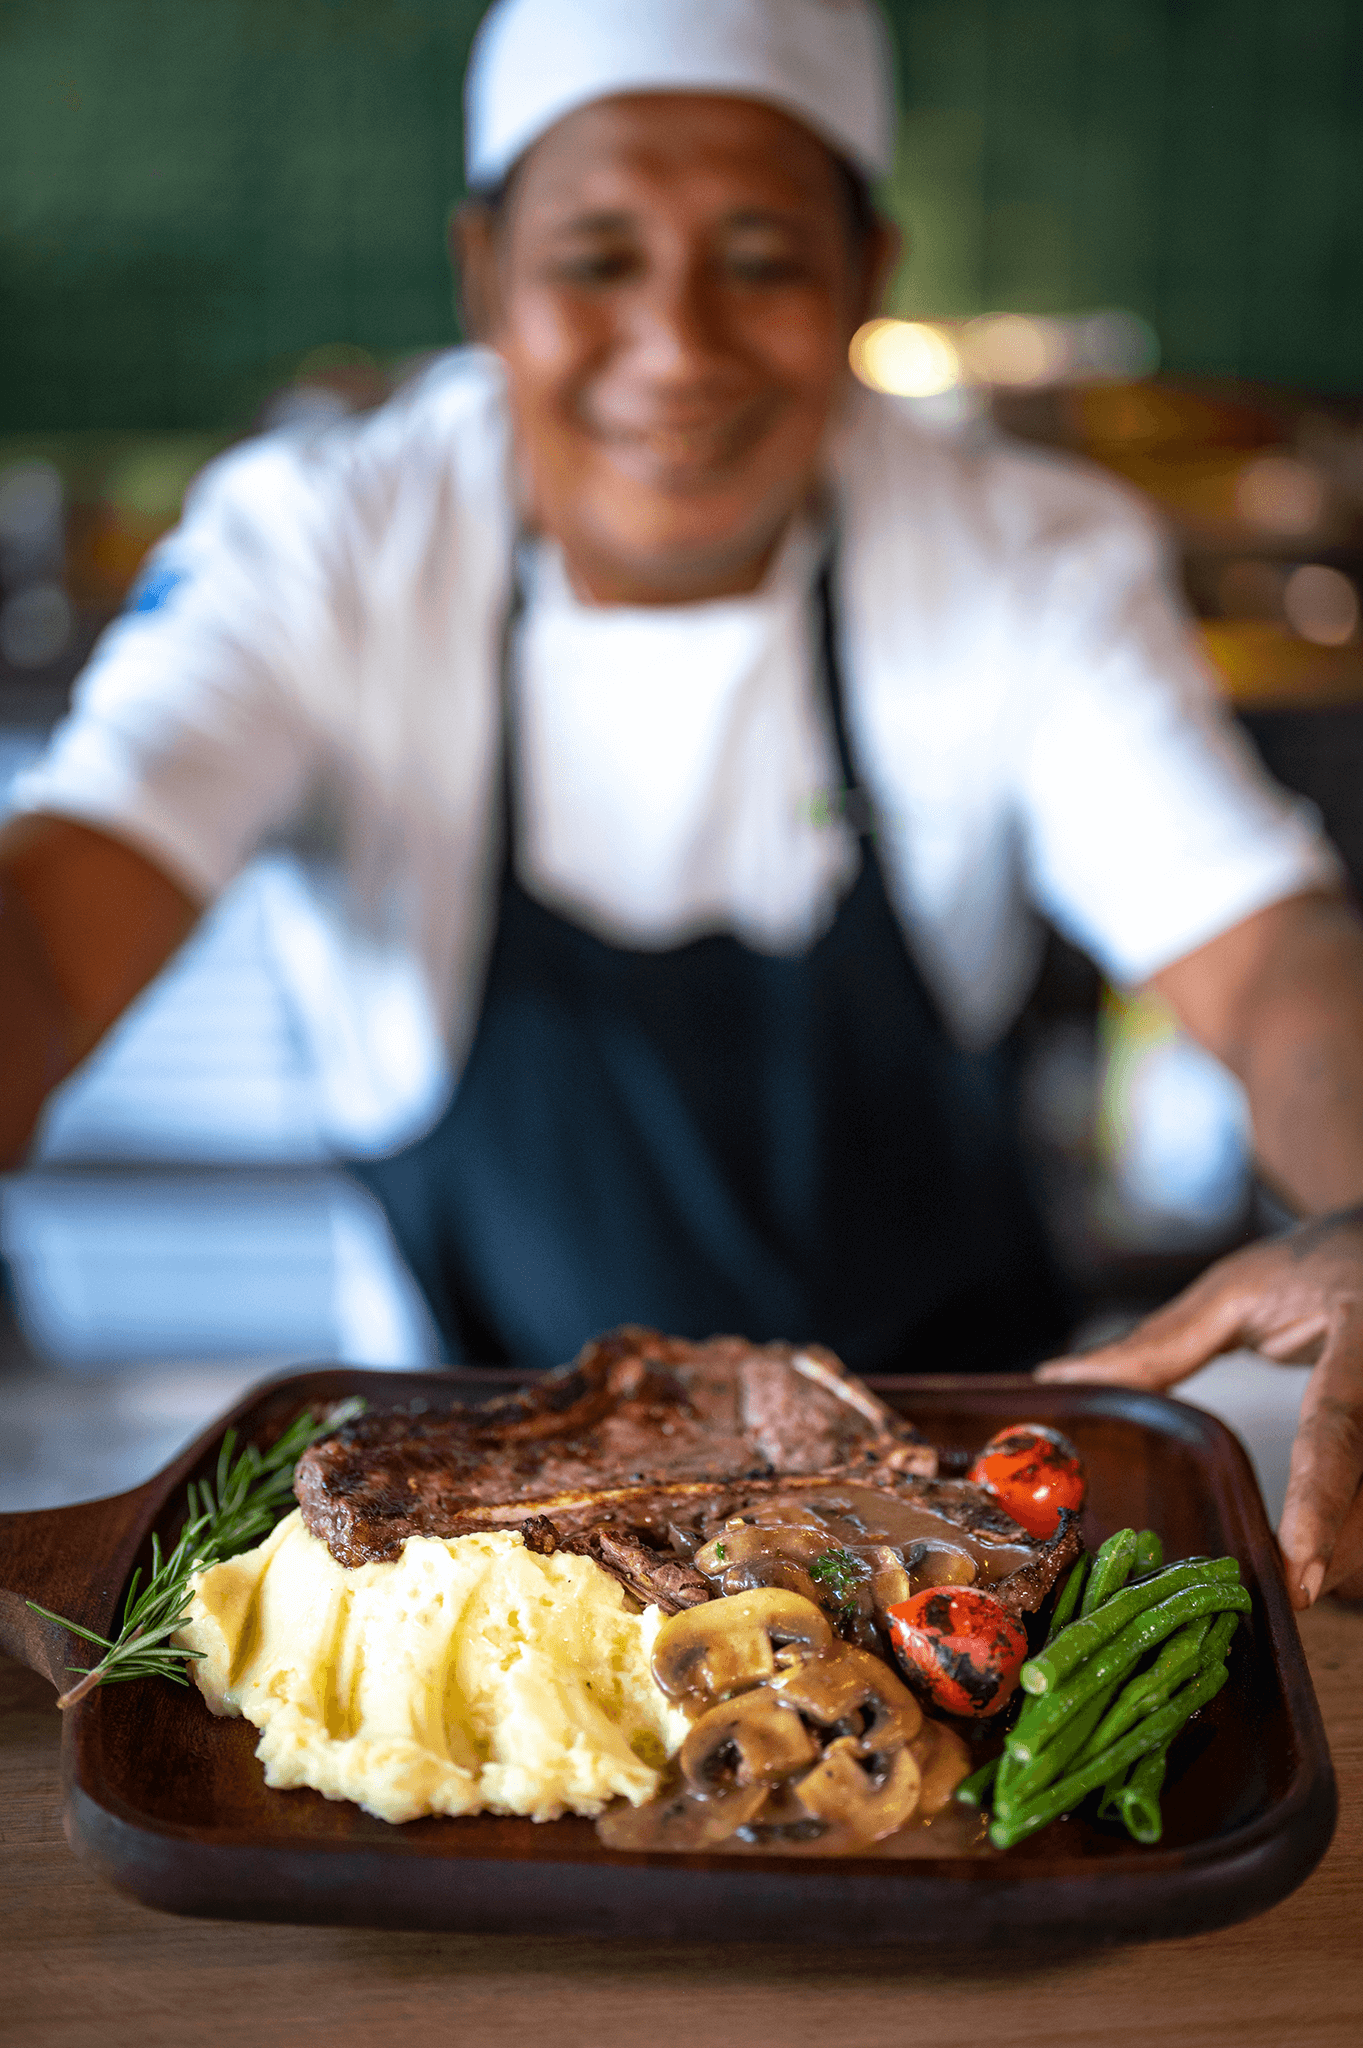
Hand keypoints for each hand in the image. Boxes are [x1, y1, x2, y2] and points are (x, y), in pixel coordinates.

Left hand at [1036, 1210, 1362, 1609]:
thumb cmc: (1311, 1266)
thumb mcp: (1236, 1291)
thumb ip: (1162, 1343)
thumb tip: (1060, 1379)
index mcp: (1358, 1332)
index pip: (1339, 1426)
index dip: (1320, 1500)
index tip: (1299, 1565)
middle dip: (1338, 1548)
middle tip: (1290, 1592)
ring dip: (1350, 1546)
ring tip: (1304, 1579)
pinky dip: (1356, 1526)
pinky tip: (1330, 1553)